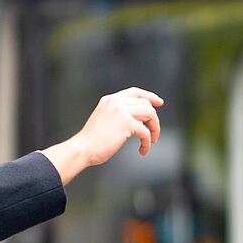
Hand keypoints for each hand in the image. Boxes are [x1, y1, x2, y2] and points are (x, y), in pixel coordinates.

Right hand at [42, 88, 164, 183]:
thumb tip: (137, 120)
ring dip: (154, 129)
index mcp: (110, 100)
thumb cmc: (92, 141)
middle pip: (146, 104)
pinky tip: (142, 150)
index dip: (150, 96)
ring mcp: (121, 111)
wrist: (83, 149)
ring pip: (150, 114)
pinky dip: (147, 143)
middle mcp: (116, 102)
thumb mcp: (104, 119)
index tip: (159, 103)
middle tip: (153, 134)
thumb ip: (117, 114)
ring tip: (151, 141)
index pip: (135, 92)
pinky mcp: (126, 123)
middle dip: (153, 119)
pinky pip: (145, 132)